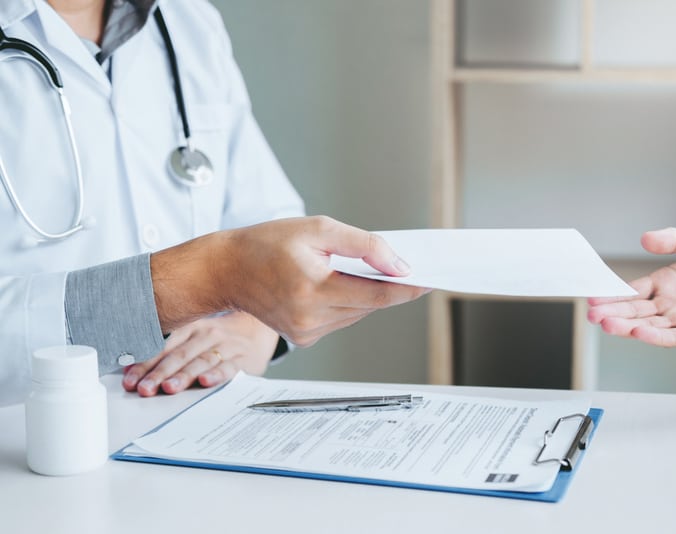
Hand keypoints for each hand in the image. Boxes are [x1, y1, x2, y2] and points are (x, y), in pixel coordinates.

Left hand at [122, 312, 278, 396]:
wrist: (257, 330)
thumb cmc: (218, 339)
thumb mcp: (195, 337)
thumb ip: (170, 352)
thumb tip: (134, 373)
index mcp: (190, 328)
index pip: (163, 348)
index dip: (145, 365)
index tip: (130, 381)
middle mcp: (206, 334)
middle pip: (179, 355)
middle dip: (160, 373)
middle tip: (145, 388)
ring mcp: (226, 345)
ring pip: (201, 361)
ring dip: (184, 376)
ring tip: (169, 388)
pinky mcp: (242, 358)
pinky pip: (229, 366)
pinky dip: (217, 374)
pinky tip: (205, 382)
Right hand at [151, 216, 428, 346]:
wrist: (226, 270)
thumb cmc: (266, 244)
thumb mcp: (318, 229)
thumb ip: (363, 245)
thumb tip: (399, 265)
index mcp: (312, 290)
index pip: (375, 295)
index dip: (407, 289)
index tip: (432, 281)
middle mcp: (310, 319)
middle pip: (370, 305)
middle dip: (389, 286)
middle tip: (404, 267)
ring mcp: (306, 333)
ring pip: (358, 314)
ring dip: (368, 294)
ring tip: (362, 270)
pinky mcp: (303, 338)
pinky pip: (342, 320)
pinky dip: (349, 303)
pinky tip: (338, 284)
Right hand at [587, 228, 675, 347]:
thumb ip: (675, 239)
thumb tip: (644, 239)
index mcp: (665, 283)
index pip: (632, 290)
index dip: (613, 294)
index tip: (594, 297)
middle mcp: (669, 304)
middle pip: (634, 310)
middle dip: (611, 312)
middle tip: (591, 315)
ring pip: (647, 325)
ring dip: (626, 326)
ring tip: (606, 324)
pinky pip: (672, 336)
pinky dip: (654, 336)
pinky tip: (638, 333)